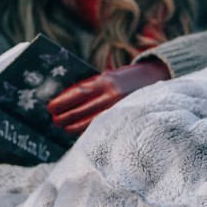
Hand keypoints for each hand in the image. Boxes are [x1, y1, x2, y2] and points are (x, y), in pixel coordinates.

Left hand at [48, 59, 169, 134]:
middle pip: (83, 108)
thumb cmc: (126, 77)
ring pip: (91, 120)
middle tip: (54, 120)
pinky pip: (103, 124)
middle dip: (66, 116)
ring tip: (64, 128)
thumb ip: (93, 85)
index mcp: (106, 79)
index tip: (51, 106)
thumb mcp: (110, 75)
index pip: (79, 91)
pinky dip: (90, 128)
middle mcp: (112, 92)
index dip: (63, 101)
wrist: (155, 77)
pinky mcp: (126, 115)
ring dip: (75, 125)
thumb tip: (68, 98)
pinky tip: (80, 131)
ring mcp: (120, 105)